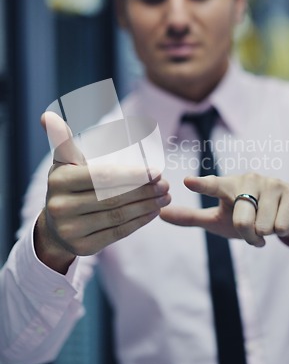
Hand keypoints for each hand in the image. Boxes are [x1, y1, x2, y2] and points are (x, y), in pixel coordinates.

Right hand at [35, 112, 170, 272]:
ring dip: (147, 206)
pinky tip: (153, 212)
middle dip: (144, 190)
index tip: (157, 171)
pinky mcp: (82, 248)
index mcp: (59, 180)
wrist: (55, 226)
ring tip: (165, 197)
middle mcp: (61, 206)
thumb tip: (48, 115)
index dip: (132, 175)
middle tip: (165, 185)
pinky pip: (117, 233)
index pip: (103, 177)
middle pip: (112, 197)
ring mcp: (70, 230)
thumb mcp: (64, 162)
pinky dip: (139, 222)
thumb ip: (63, 140)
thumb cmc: (69, 185)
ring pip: (118, 216)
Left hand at [160, 173, 288, 248]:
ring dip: (264, 234)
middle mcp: (249, 179)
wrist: (284, 213)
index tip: (188, 182)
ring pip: (264, 227)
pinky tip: (281, 220)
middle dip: (248, 236)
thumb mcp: (217, 219)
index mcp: (228, 185)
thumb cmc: (245, 215)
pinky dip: (280, 231)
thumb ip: (190, 217)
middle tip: (252, 232)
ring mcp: (272, 184)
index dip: (201, 185)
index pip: (212, 185)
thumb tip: (160, 214)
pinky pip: (282, 226)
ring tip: (267, 223)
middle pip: (243, 222)